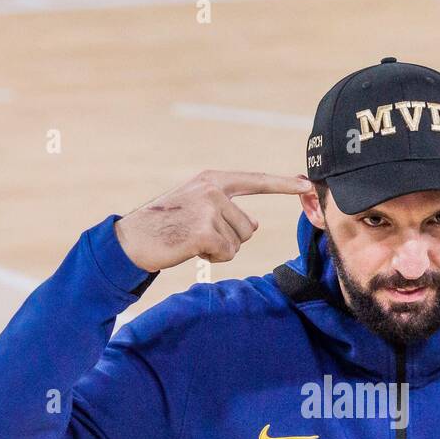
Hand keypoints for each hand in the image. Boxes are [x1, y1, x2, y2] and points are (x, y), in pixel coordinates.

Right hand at [114, 170, 313, 270]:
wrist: (132, 240)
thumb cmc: (165, 226)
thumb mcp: (195, 207)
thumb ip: (225, 209)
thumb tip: (254, 226)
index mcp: (212, 180)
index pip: (255, 181)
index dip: (283, 185)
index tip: (307, 184)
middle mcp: (213, 190)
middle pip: (248, 227)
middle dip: (229, 239)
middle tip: (196, 235)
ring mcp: (209, 209)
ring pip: (239, 242)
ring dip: (220, 250)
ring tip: (191, 241)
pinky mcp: (205, 231)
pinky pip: (227, 253)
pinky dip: (212, 258)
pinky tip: (191, 250)